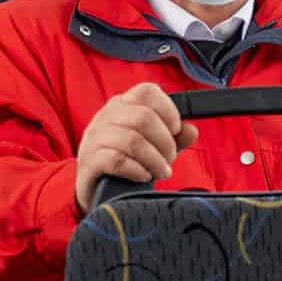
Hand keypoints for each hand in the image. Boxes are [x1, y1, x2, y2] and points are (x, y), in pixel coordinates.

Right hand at [75, 83, 198, 213]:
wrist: (92, 189)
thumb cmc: (124, 163)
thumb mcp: (151, 147)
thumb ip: (172, 138)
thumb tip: (191, 130)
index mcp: (122, 105)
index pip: (147, 91)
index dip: (168, 110)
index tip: (175, 130)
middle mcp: (106, 115)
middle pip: (144, 117)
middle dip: (165, 142)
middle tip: (169, 159)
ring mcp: (95, 137)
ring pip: (133, 140)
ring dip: (155, 160)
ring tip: (161, 171)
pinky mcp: (89, 160)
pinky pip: (117, 160)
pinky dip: (137, 170)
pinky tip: (143, 176)